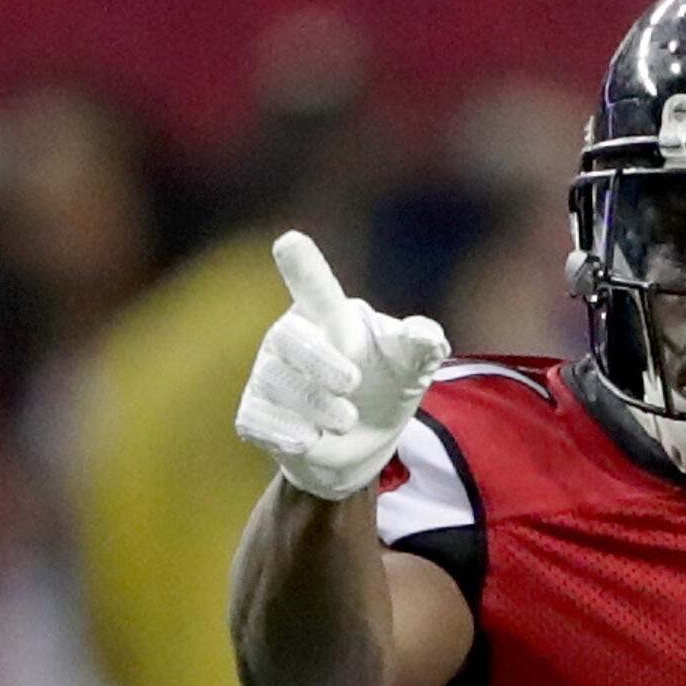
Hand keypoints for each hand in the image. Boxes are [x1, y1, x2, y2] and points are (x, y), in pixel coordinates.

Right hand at [234, 231, 447, 503]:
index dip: (303, 266)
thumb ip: (420, 347)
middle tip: (352, 382)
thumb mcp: (410, 367)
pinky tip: (307, 440)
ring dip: (314, 404)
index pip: (313, 287)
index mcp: (327, 316)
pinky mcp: (256, 415)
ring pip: (276, 383)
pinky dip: (281, 431)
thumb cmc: (384, 383)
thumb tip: (428, 336)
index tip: (290, 242)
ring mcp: (268, 376)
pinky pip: (256, 418)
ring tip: (347, 420)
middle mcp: (290, 339)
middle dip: (319, 360)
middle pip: (290, 338)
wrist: (363, 444)